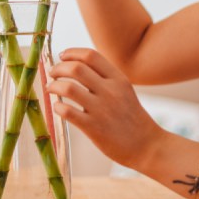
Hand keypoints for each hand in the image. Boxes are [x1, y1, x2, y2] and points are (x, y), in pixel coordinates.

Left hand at [46, 47, 162, 169]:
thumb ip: (106, 78)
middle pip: (76, 68)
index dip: (72, 53)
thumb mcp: (124, 90)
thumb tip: (76, 66)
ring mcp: (102, 109)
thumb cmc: (132, 117)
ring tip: (51, 89)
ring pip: (69, 88)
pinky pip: (68, 112)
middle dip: (58, 68)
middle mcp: (110, 91)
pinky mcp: (94, 128)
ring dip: (54, 86)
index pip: (91, 56)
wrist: (147, 145)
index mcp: (118, 79)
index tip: (62, 56)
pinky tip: (58, 108)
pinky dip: (58, 107)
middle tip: (53, 74)